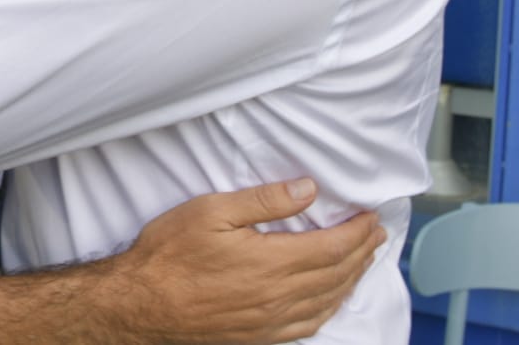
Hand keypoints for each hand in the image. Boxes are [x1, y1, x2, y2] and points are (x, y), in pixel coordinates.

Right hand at [114, 178, 384, 344]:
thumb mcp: (211, 210)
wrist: (141, 304)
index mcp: (272, 263)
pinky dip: (330, 308)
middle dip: (363, 251)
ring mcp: (272, 322)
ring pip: (328, 301)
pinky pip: (310, 325)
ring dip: (352, 279)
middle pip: (338, 274)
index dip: (358, 231)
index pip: (334, 247)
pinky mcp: (261, 337)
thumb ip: (264, 201)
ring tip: (363, 260)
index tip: (370, 216)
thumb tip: (309, 189)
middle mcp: (280, 297)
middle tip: (377, 234)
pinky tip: (331, 299)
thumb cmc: (170, 254)